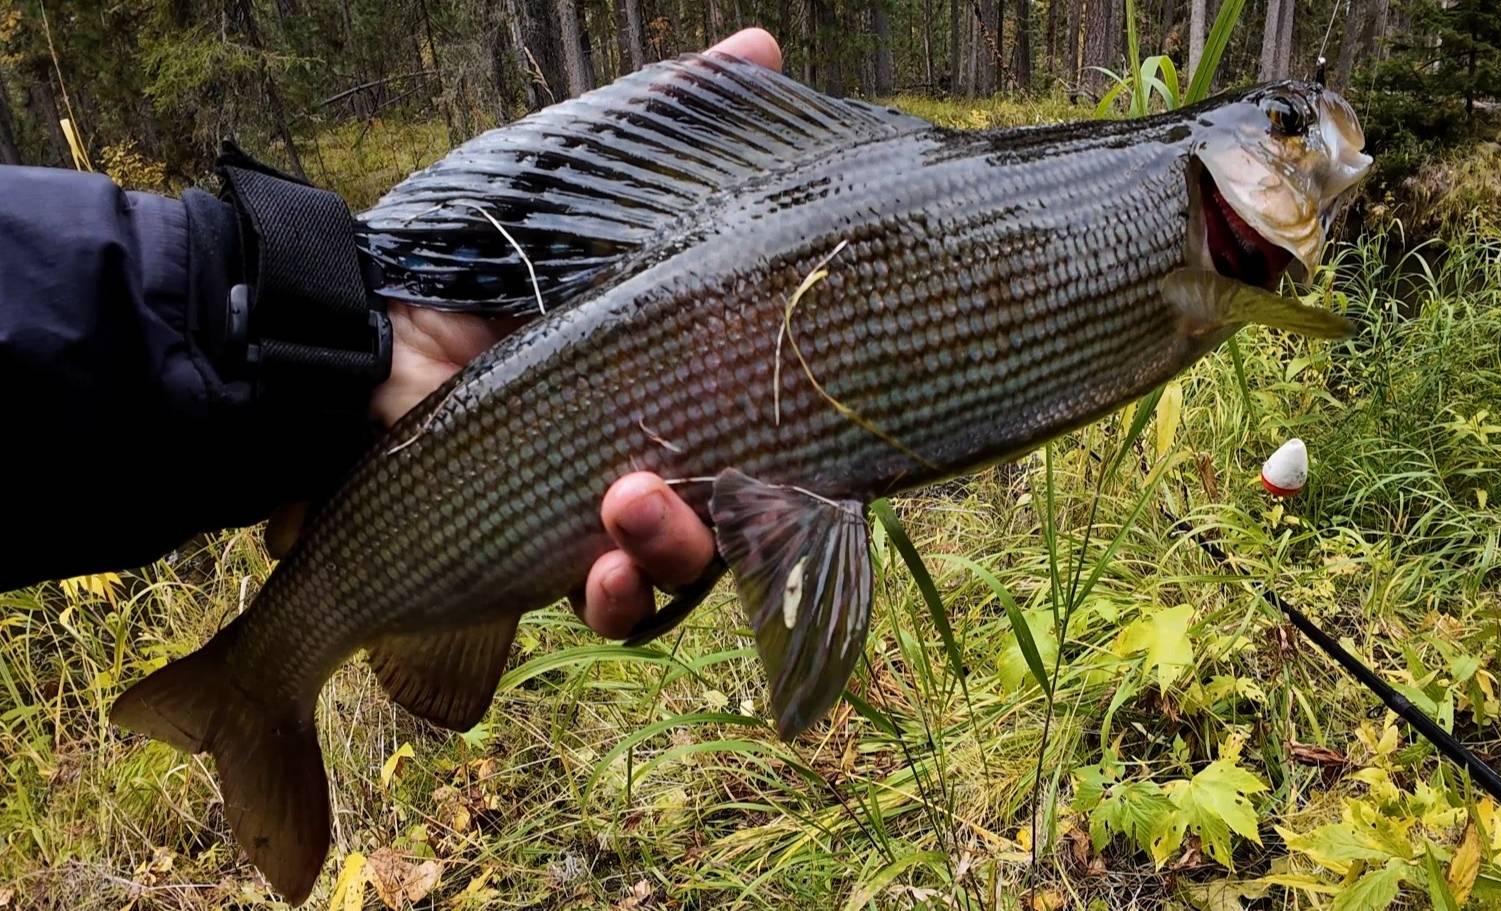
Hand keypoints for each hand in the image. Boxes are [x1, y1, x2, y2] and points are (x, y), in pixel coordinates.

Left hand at [365, 31, 777, 636]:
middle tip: (728, 484)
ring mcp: (599, 506)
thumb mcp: (575, 170)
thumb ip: (669, 117)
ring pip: (682, 560)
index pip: (773, 410)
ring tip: (629, 507)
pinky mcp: (539, 554)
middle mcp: (656, 437)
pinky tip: (594, 567)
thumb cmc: (464, 244)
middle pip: (746, 500)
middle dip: (749, 505)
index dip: (803, 428)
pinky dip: (612, 594)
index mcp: (680, 362)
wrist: (343, 322)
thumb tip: (765, 46)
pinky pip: (603, 600)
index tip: (821, 427)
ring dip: (676, 548)